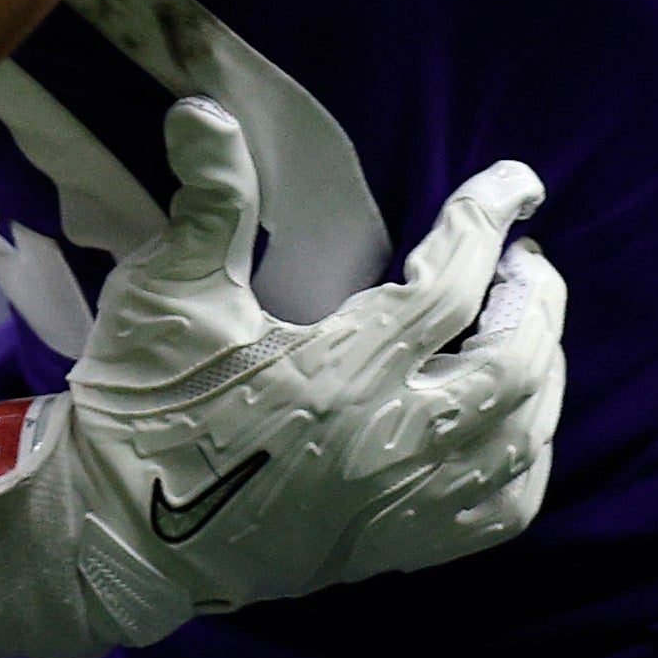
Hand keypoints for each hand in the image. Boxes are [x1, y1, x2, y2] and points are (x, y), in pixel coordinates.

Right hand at [0, 99, 562, 657]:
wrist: (115, 535)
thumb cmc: (141, 406)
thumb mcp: (168, 291)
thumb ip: (208, 201)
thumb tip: (204, 110)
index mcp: (347, 370)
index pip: (453, 282)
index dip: (491, 220)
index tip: (518, 182)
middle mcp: (394, 441)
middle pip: (516, 367)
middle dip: (536, 303)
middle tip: (527, 260)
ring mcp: (401, 504)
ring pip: (521, 440)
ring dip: (541, 376)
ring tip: (528, 329)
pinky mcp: (391, 547)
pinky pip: (499, 512)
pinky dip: (525, 462)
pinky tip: (516, 429)